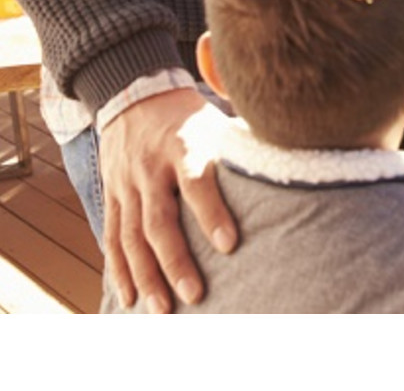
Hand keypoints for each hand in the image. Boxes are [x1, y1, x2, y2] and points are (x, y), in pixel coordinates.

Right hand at [100, 88, 236, 311]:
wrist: (131, 93)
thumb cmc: (188, 115)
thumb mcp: (215, 121)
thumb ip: (241, 147)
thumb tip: (290, 166)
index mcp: (183, 145)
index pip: (197, 181)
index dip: (212, 213)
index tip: (230, 245)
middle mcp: (151, 167)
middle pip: (159, 220)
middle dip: (175, 261)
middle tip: (195, 295)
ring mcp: (126, 184)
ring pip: (132, 236)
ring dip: (146, 276)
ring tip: (162, 310)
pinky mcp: (112, 195)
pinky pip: (112, 236)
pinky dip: (119, 269)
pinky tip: (129, 298)